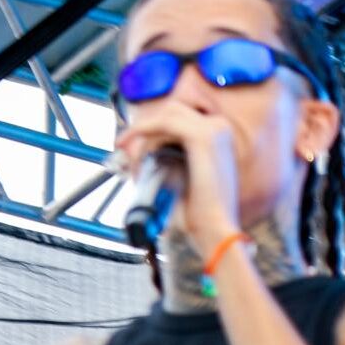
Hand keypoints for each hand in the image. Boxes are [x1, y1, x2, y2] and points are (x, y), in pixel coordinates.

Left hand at [116, 104, 240, 261]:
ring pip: (165, 115)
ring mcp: (214, 129)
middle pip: (171, 110)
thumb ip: (168, 161)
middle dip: (145, 127)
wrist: (217, 233)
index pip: (180, 116)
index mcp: (219, 136)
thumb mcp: (183, 180)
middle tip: (124, 148)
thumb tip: (141, 153)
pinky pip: (164, 122)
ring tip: (129, 160)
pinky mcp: (203, 136)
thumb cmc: (200, 216)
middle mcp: (219, 127)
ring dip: (142, 134)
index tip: (132, 144)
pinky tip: (129, 146)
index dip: (153, 126)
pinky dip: (143, 131)